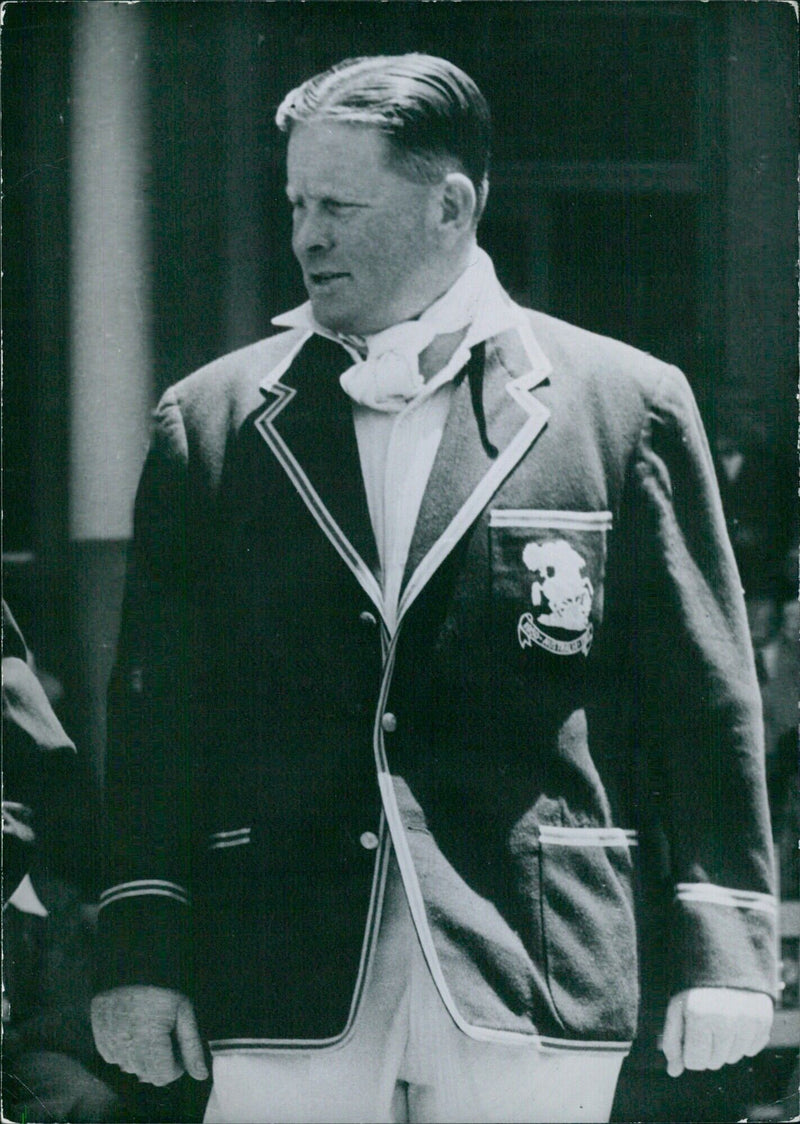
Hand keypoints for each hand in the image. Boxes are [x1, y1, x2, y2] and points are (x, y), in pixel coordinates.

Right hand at [91, 985, 208, 1085]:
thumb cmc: (159, 988)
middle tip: (165, 1038)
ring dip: (143, 1058)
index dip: (176, 1065)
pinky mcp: (101, 1042)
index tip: (178, 1048)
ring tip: (148, 1031)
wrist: (126, 969)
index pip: (164, 1076)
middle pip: (148, 1075)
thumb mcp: (183, 1011)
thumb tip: (200, 1076)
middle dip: (161, 1063)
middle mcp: (128, 1049)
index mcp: (151, 1042)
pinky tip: (133, 1030)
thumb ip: (191, 1047)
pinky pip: (116, 1059)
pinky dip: (126, 1051)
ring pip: (132, 1069)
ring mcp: (111, 1046)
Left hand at [660, 987, 772, 1076]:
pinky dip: (742, 1041)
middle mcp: (726, 1020)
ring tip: (719, 1020)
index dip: (690, 1052)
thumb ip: (672, 1042)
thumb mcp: (676, 1009)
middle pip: (714, 1062)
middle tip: (704, 1024)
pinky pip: (751, 1050)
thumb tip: (673, 1072)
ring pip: (733, 1058)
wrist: (723, 961)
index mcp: (699, 1016)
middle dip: (706, 1048)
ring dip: (724, 1045)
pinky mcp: (763, 1020)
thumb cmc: (694, 989)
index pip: (695, 1062)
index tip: (690, 1036)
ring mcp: (747, 1020)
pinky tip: (735, 1022)